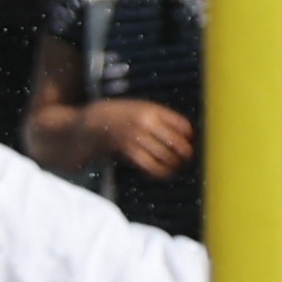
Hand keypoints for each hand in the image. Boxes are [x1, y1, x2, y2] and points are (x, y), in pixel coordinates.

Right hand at [75, 98, 195, 178]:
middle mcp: (146, 121)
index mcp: (152, 109)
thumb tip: (186, 134)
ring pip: (166, 155)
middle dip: (186, 153)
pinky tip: (165, 173)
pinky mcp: (128, 149)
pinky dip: (160, 171)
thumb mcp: (139, 108)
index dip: (190, 136)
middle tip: (188, 158)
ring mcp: (136, 135)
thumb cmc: (118, 116)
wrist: (89, 123)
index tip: (192, 142)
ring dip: (175, 164)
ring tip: (178, 167)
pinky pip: (150, 164)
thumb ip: (160, 117)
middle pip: (177, 142)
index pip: (182, 124)